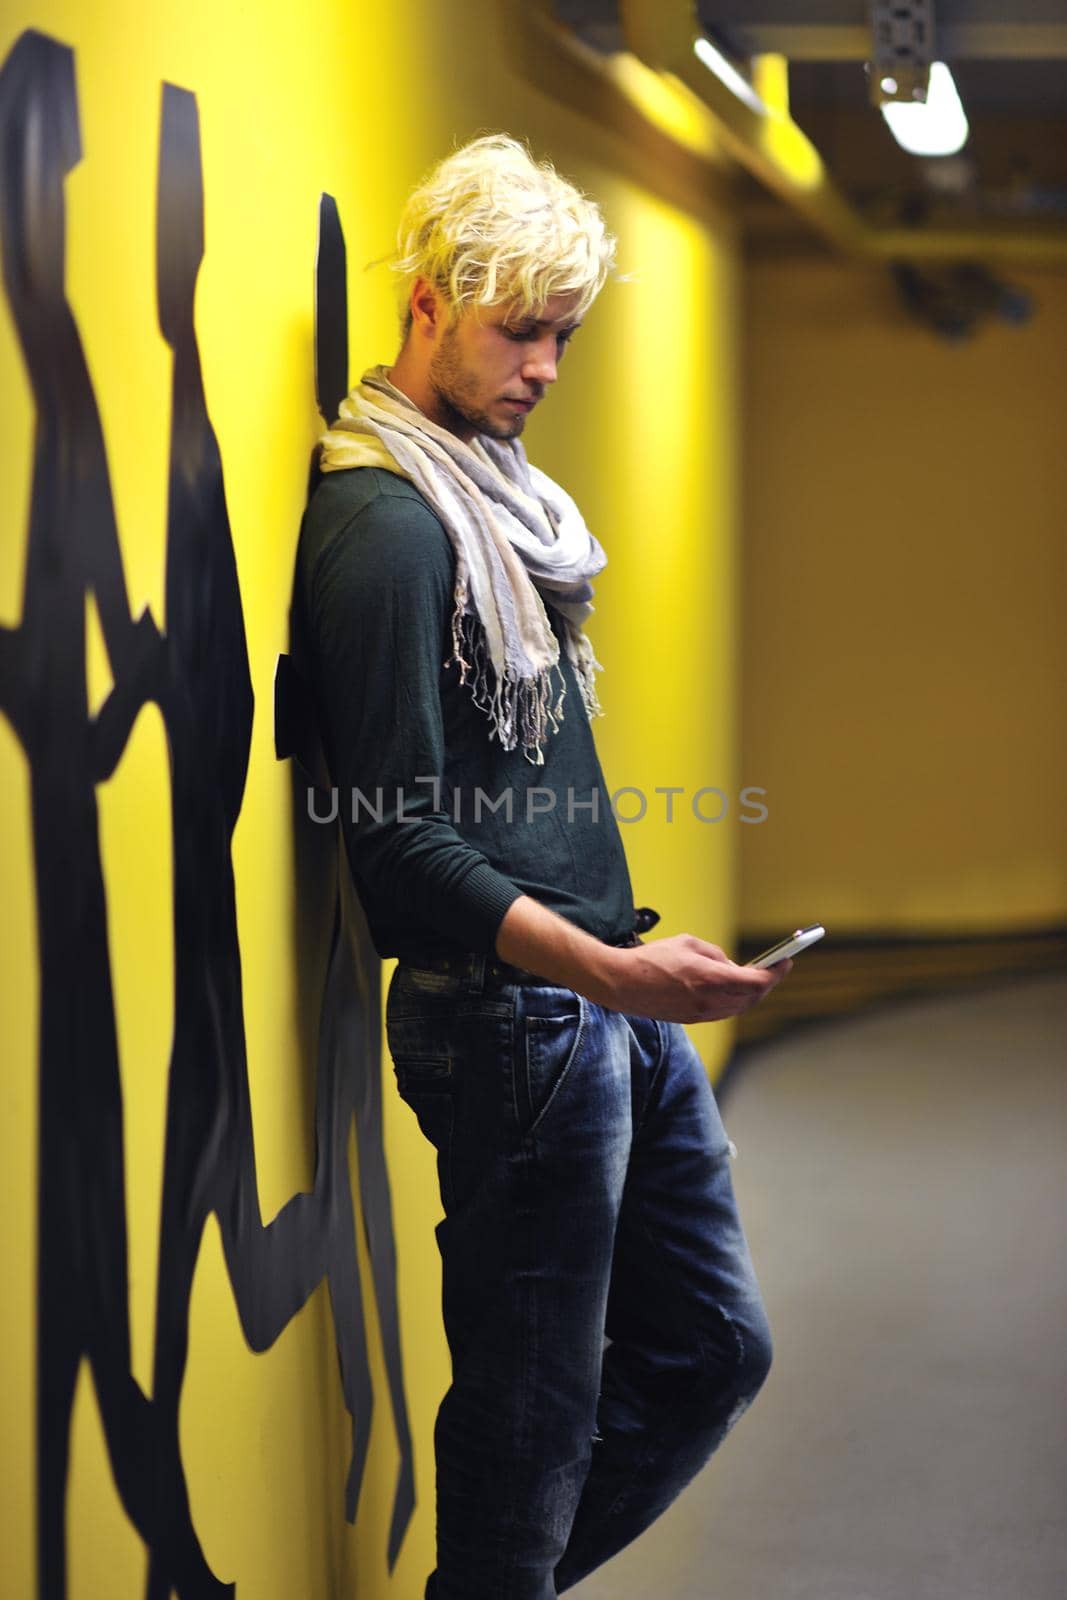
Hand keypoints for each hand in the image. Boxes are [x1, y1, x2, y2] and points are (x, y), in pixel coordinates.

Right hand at [587, 934, 792, 1022]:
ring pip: (740, 1007)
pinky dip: (735, 1000)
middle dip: (767, 983)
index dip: (776, 972)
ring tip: (755, 978)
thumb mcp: (688, 943)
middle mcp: (710, 1001)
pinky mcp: (692, 1019)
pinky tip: (733, 989)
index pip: (757, 981)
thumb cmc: (652, 959)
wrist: (621, 984)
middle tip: (775, 968)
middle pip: (753, 997)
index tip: (785, 961)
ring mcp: (701, 1014)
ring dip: (752, 993)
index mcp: (711, 979)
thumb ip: (715, 955)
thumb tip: (730, 966)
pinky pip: (724, 1012)